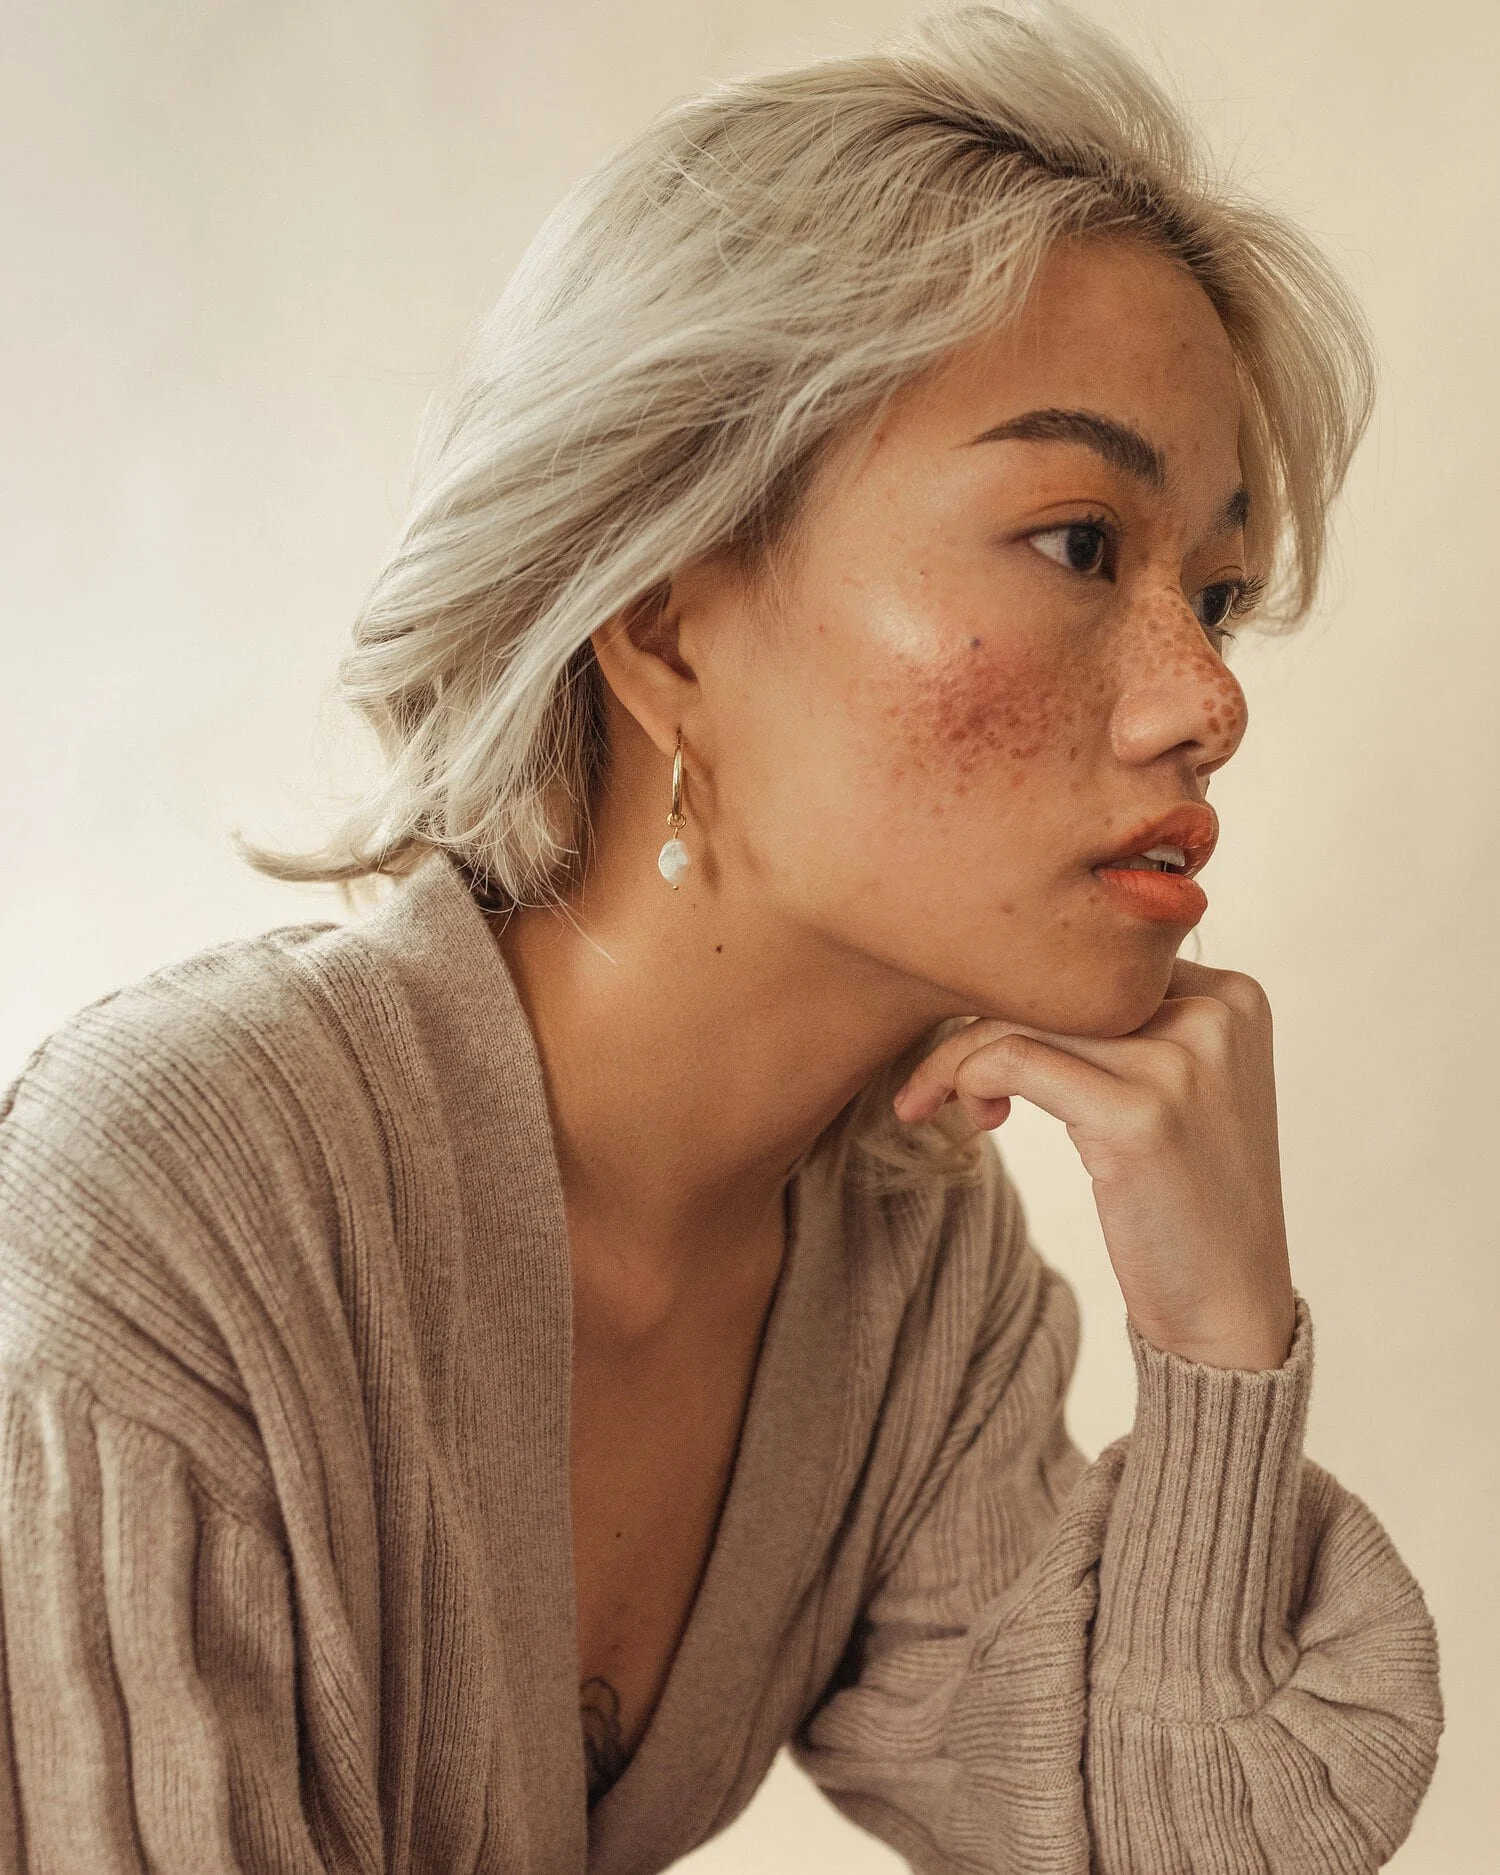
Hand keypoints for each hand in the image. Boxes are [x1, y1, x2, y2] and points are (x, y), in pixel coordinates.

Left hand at [892, 958, 1296, 1370]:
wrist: (1231, 1307)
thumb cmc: (1185, 1199)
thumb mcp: (1176, 1090)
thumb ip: (1125, 1030)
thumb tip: (1006, 981)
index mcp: (1231, 995)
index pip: (1093, 964)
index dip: (1024, 999)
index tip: (981, 1049)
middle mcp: (1216, 1013)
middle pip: (1055, 984)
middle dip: (979, 1025)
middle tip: (937, 1082)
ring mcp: (1182, 1061)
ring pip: (1022, 1019)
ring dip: (959, 1060)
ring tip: (955, 1110)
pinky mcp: (1140, 1114)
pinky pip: (1012, 1061)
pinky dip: (966, 1079)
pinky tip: (976, 1119)